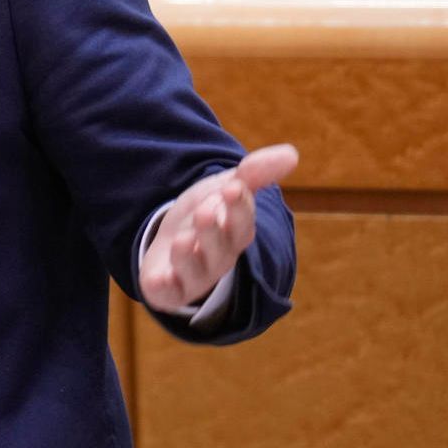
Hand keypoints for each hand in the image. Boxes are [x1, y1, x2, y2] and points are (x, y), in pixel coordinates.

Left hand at [138, 143, 296, 312]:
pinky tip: (155, 280)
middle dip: (212, 232)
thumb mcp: (226, 188)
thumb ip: (254, 173)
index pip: (242, 225)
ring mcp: (193, 275)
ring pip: (194, 271)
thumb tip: (292, 153)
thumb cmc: (207, 213)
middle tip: (206, 211)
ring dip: (188, 258)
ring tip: (181, 240)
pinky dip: (162, 288)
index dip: (239, 208)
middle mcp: (218, 258)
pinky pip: (167, 293)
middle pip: (219, 249)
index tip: (234, 187)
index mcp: (235, 235)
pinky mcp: (168, 288)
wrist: (173, 238)